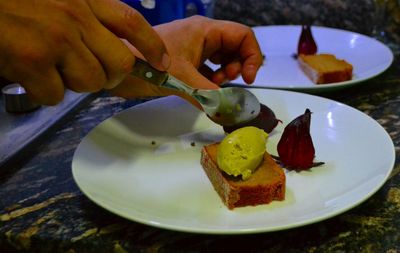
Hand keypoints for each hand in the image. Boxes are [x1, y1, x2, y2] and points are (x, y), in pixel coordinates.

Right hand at [0, 0, 169, 104]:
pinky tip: (30, 76)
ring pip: (92, 82)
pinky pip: (57, 95)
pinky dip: (45, 93)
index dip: (152, 46)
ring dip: (74, 83)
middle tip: (88, 71)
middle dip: (109, 76)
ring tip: (51, 68)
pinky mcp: (33, 59)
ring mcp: (56, 38)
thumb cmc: (16, 2)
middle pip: (120, 63)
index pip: (132, 22)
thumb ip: (86, 16)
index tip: (163, 63)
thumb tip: (107, 47)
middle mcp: (75, 16)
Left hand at [110, 16, 262, 104]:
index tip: (248, 79)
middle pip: (235, 48)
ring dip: (223, 76)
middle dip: (236, 68)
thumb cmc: (147, 65)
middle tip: (225, 83)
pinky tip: (204, 90)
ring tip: (212, 86)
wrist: (118, 69)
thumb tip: (228, 114)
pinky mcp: (187, 61)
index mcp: (205, 30)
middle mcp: (203, 36)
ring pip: (223, 60)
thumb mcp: (182, 80)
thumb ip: (208, 96)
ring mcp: (195, 48)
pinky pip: (209, 69)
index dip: (252, 55)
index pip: (243, 35)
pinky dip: (211, 81)